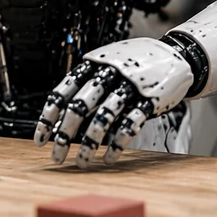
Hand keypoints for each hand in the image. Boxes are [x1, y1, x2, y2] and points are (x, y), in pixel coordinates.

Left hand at [33, 37, 192, 167]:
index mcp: (93, 63)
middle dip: (65, 135)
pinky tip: (108, 157)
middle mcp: (109, 73)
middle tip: (57, 156)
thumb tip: (60, 119)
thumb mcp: (107, 64)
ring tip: (82, 162)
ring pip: (103, 119)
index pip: (63, 92)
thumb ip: (86, 84)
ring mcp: (130, 86)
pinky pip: (129, 125)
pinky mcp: (150, 101)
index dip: (49, 117)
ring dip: (89, 144)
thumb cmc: (134, 64)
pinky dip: (116, 144)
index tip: (40, 139)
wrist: (176, 54)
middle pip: (80, 107)